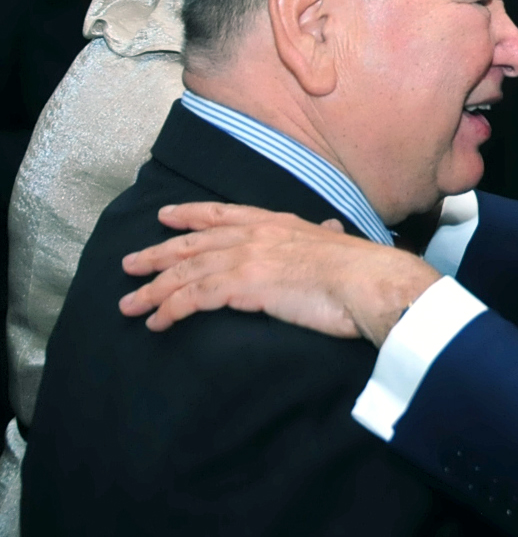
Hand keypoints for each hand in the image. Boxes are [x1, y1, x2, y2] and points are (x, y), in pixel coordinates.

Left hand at [119, 202, 439, 345]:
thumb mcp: (339, 244)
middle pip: (191, 244)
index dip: (190, 215)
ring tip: (130, 305)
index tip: (165, 217)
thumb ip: (326, 236)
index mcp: (277, 223)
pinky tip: (156, 322)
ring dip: (152, 290)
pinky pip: (192, 298)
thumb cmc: (363, 271)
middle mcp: (254, 236)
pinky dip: (169, 310)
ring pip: (184, 272)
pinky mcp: (241, 286)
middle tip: (129, 265)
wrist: (369, 282)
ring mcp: (245, 259)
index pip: (223, 214)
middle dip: (156, 254)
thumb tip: (332, 229)